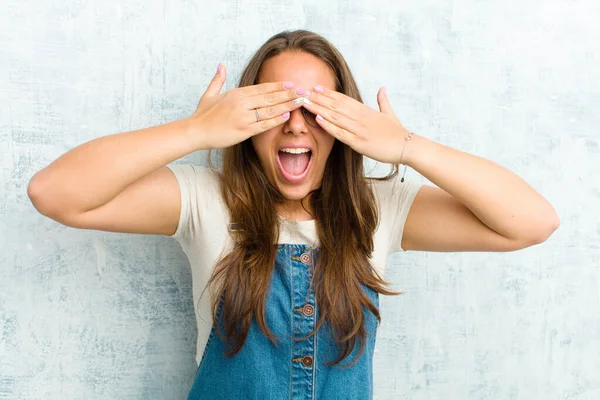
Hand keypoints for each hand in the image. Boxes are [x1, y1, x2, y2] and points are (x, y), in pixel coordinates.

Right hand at [187, 64, 303, 149]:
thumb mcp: (210, 94)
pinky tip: (286, 115)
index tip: (291, 84)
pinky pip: (263, 124)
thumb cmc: (202, 115)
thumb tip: (221, 64)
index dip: (278, 86)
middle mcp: (241, 103)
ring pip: (270, 109)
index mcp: (236, 93)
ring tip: (300, 102)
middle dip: (288, 94)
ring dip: (287, 105)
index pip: (262, 88)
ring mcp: (243, 116)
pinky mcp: (243, 130)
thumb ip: (218, 79)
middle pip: (270, 97)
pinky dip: (276, 120)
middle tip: (303, 91)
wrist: (194, 131)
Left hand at [302, 86, 410, 163]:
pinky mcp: (359, 143)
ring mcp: (359, 129)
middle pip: (335, 105)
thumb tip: (382, 88)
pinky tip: (318, 119)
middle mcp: (360, 117)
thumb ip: (383, 101)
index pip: (343, 99)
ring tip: (305, 103)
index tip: (315, 88)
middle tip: (302, 92)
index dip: (328, 93)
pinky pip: (340, 133)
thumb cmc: (398, 132)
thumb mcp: (390, 113)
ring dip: (318, 109)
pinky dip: (329, 126)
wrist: (407, 146)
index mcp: (365, 110)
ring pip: (335, 117)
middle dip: (318, 99)